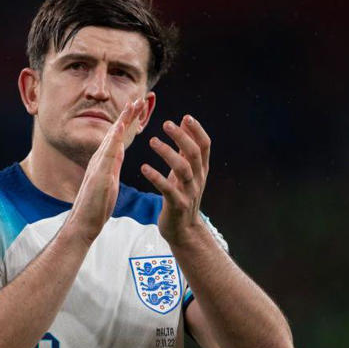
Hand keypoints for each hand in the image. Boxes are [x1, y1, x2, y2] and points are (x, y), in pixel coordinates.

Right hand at [66, 98, 144, 242]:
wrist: (83, 224)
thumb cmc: (96, 206)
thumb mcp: (109, 181)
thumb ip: (113, 165)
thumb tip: (119, 151)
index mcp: (105, 162)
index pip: (118, 137)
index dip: (127, 122)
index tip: (137, 108)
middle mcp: (99, 160)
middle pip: (114, 132)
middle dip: (126, 115)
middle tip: (137, 99)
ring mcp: (97, 166)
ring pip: (110, 138)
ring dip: (121, 121)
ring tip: (131, 106)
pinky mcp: (98, 176)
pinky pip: (106, 154)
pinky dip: (112, 139)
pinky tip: (119, 127)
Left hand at [141, 115, 210, 245]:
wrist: (183, 230)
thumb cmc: (181, 196)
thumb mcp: (187, 172)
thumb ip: (186, 149)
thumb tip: (185, 123)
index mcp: (201, 169)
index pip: (205, 146)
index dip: (197, 131)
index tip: (186, 117)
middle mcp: (198, 179)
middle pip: (194, 153)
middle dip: (181, 137)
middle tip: (166, 123)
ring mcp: (189, 192)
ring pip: (183, 169)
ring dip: (168, 153)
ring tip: (152, 141)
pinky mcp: (177, 205)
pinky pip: (167, 189)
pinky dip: (156, 177)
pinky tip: (144, 168)